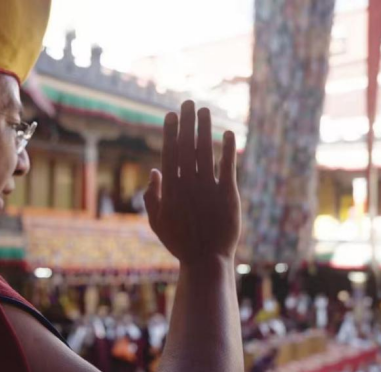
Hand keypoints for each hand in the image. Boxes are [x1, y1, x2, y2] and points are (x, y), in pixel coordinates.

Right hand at [144, 101, 240, 266]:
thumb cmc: (179, 242)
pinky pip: (228, 166)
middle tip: (188, 103)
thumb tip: (154, 171)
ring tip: (204, 111)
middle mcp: (189, 184)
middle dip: (187, 122)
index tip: (171, 115)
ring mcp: (208, 187)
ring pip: (205, 151)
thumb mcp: (157, 222)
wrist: (205, 260)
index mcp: (171, 189)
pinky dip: (227, 149)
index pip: (169, 153)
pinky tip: (227, 133)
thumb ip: (152, 196)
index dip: (170, 132)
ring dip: (204, 129)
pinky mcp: (228, 194)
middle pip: (187, 146)